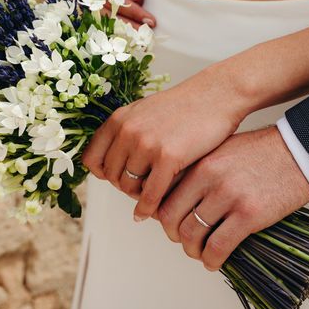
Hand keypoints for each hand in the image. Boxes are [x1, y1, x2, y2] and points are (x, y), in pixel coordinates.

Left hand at [82, 63, 251, 221]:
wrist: (216, 95)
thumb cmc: (184, 106)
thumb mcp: (143, 112)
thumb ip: (125, 132)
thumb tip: (109, 161)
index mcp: (118, 119)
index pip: (92, 159)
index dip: (103, 173)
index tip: (118, 178)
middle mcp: (127, 131)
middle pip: (111, 176)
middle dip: (125, 186)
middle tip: (140, 190)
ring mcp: (146, 144)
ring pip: (128, 187)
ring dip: (139, 197)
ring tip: (151, 198)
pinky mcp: (167, 156)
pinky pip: (150, 194)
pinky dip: (149, 208)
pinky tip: (155, 213)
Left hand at [157, 127, 308, 270]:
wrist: (299, 152)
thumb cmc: (261, 152)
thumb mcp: (222, 150)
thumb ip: (199, 169)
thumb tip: (177, 197)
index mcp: (199, 162)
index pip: (164, 194)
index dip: (160, 214)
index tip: (167, 223)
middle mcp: (208, 178)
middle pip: (172, 217)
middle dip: (173, 235)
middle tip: (183, 241)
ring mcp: (228, 196)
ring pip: (192, 235)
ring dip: (191, 251)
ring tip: (199, 253)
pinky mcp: (249, 214)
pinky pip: (218, 246)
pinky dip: (211, 260)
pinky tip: (214, 262)